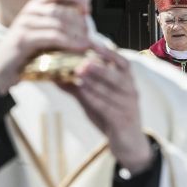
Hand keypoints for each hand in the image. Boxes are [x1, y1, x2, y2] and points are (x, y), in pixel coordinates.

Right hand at [0, 0, 90, 94]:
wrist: (0, 71)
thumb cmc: (25, 55)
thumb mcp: (42, 35)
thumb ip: (57, 27)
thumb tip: (85, 26)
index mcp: (33, 6)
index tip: (86, 10)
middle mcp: (29, 11)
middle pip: (61, 9)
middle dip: (79, 22)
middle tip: (90, 35)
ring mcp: (25, 24)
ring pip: (59, 22)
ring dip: (77, 33)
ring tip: (88, 43)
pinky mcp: (24, 39)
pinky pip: (53, 36)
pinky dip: (70, 42)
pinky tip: (79, 48)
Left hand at [59, 45, 151, 173]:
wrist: (128, 143)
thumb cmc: (112, 116)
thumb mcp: (95, 99)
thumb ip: (79, 87)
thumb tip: (55, 75)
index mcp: (127, 82)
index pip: (122, 62)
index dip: (109, 52)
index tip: (93, 42)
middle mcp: (131, 91)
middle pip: (118, 75)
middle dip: (101, 67)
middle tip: (83, 61)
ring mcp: (129, 106)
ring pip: (112, 91)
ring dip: (95, 82)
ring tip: (79, 73)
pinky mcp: (123, 121)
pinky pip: (109, 107)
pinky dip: (95, 98)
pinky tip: (83, 91)